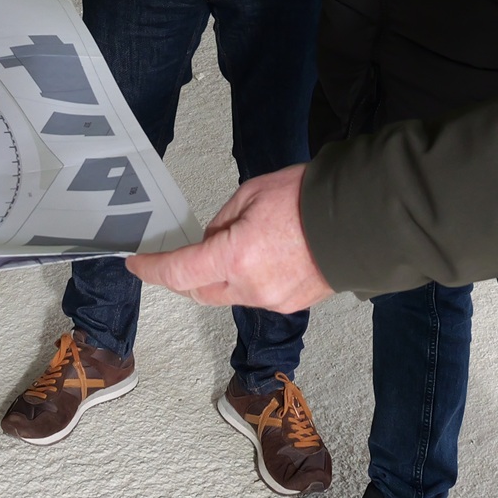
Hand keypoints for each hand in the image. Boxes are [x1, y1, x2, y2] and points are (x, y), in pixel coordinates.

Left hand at [126, 166, 333, 312]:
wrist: (360, 220)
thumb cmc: (308, 199)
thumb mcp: (251, 193)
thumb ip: (222, 222)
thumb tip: (210, 242)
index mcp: (236, 255)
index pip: (178, 272)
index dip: (151, 269)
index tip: (136, 263)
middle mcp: (249, 286)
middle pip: (197, 292)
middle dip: (181, 276)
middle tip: (178, 255)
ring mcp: (270, 300)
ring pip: (226, 295)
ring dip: (216, 277)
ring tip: (236, 244)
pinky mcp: (288, 304)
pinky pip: (253, 296)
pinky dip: (244, 280)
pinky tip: (259, 256)